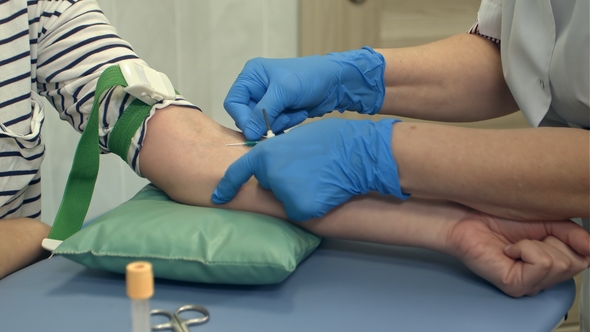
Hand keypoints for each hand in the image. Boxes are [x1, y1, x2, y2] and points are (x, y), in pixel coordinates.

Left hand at [212, 118, 408, 220]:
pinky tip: (324, 191)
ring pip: (286, 200)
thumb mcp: (295, 137)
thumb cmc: (331, 139)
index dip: (227, 187)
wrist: (356, 153)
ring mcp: (284, 193)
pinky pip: (300, 211)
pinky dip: (311, 206)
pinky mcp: (300, 208)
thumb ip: (277, 153)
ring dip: (299, 194)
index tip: (219, 197)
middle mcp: (270, 174)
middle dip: (282, 181)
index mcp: (265, 153)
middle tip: (306, 167)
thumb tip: (274, 167)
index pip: (238, 172)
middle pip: (270, 186)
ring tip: (319, 177)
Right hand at [224, 47, 385, 140]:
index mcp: (251, 76)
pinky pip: (274, 127)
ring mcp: (268, 101)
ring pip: (261, 125)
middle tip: (284, 119)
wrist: (336, 83)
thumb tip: (248, 133)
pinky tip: (300, 114)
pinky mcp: (280, 112)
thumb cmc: (310, 78)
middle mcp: (256, 88)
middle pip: (247, 116)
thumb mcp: (284, 92)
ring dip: (279, 123)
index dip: (243, 118)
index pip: (234, 103)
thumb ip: (263, 112)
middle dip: (266, 121)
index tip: (258, 129)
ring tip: (296, 112)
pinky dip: (286, 125)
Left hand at [447, 212, 589, 296]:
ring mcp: (530, 285)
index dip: (571, 239)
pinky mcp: (516, 286)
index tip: (548, 231)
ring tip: (515, 243)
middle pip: (576, 262)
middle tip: (526, 238)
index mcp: (551, 264)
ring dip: (536, 243)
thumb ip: (574, 234)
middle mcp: (543, 279)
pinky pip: (541, 264)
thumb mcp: (547, 221)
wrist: (467, 218)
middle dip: (552, 240)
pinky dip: (526, 248)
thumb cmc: (498, 218)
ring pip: (560, 264)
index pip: (584, 259)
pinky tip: (509, 250)